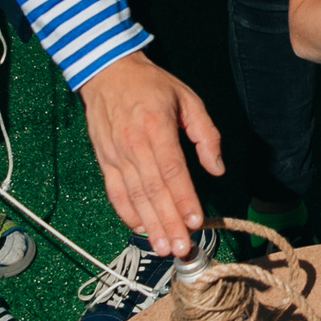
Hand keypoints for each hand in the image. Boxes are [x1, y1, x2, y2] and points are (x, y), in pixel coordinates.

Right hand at [76, 50, 223, 257]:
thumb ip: (206, 133)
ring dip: (150, 225)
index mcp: (157, 127)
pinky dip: (126, 213)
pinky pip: (115, 192)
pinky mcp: (104, 160)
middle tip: (182, 248)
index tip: (196, 221)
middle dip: (169, 222)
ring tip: (164, 248)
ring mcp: (116, 154)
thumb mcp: (187, 98)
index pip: (172, 170)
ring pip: (135, 196)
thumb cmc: (151, 85)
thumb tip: (217, 168)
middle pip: (153, 190)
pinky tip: (140, 229)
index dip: (184, 198)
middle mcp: (134, 144)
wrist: (105, 72)